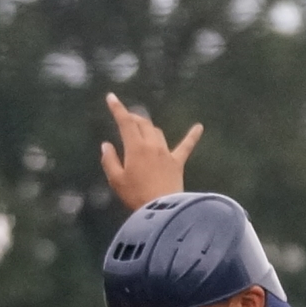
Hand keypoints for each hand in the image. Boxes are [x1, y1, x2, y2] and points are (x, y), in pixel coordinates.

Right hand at [100, 93, 201, 210]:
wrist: (162, 209)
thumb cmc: (136, 197)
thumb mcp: (116, 181)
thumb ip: (109, 161)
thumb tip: (106, 145)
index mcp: (135, 147)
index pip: (125, 122)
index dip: (117, 108)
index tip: (111, 97)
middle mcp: (152, 145)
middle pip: (142, 123)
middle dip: (133, 117)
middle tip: (126, 118)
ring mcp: (166, 152)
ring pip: (157, 132)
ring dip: (148, 127)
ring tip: (143, 128)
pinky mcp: (177, 162)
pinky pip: (186, 146)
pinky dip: (192, 136)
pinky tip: (199, 127)